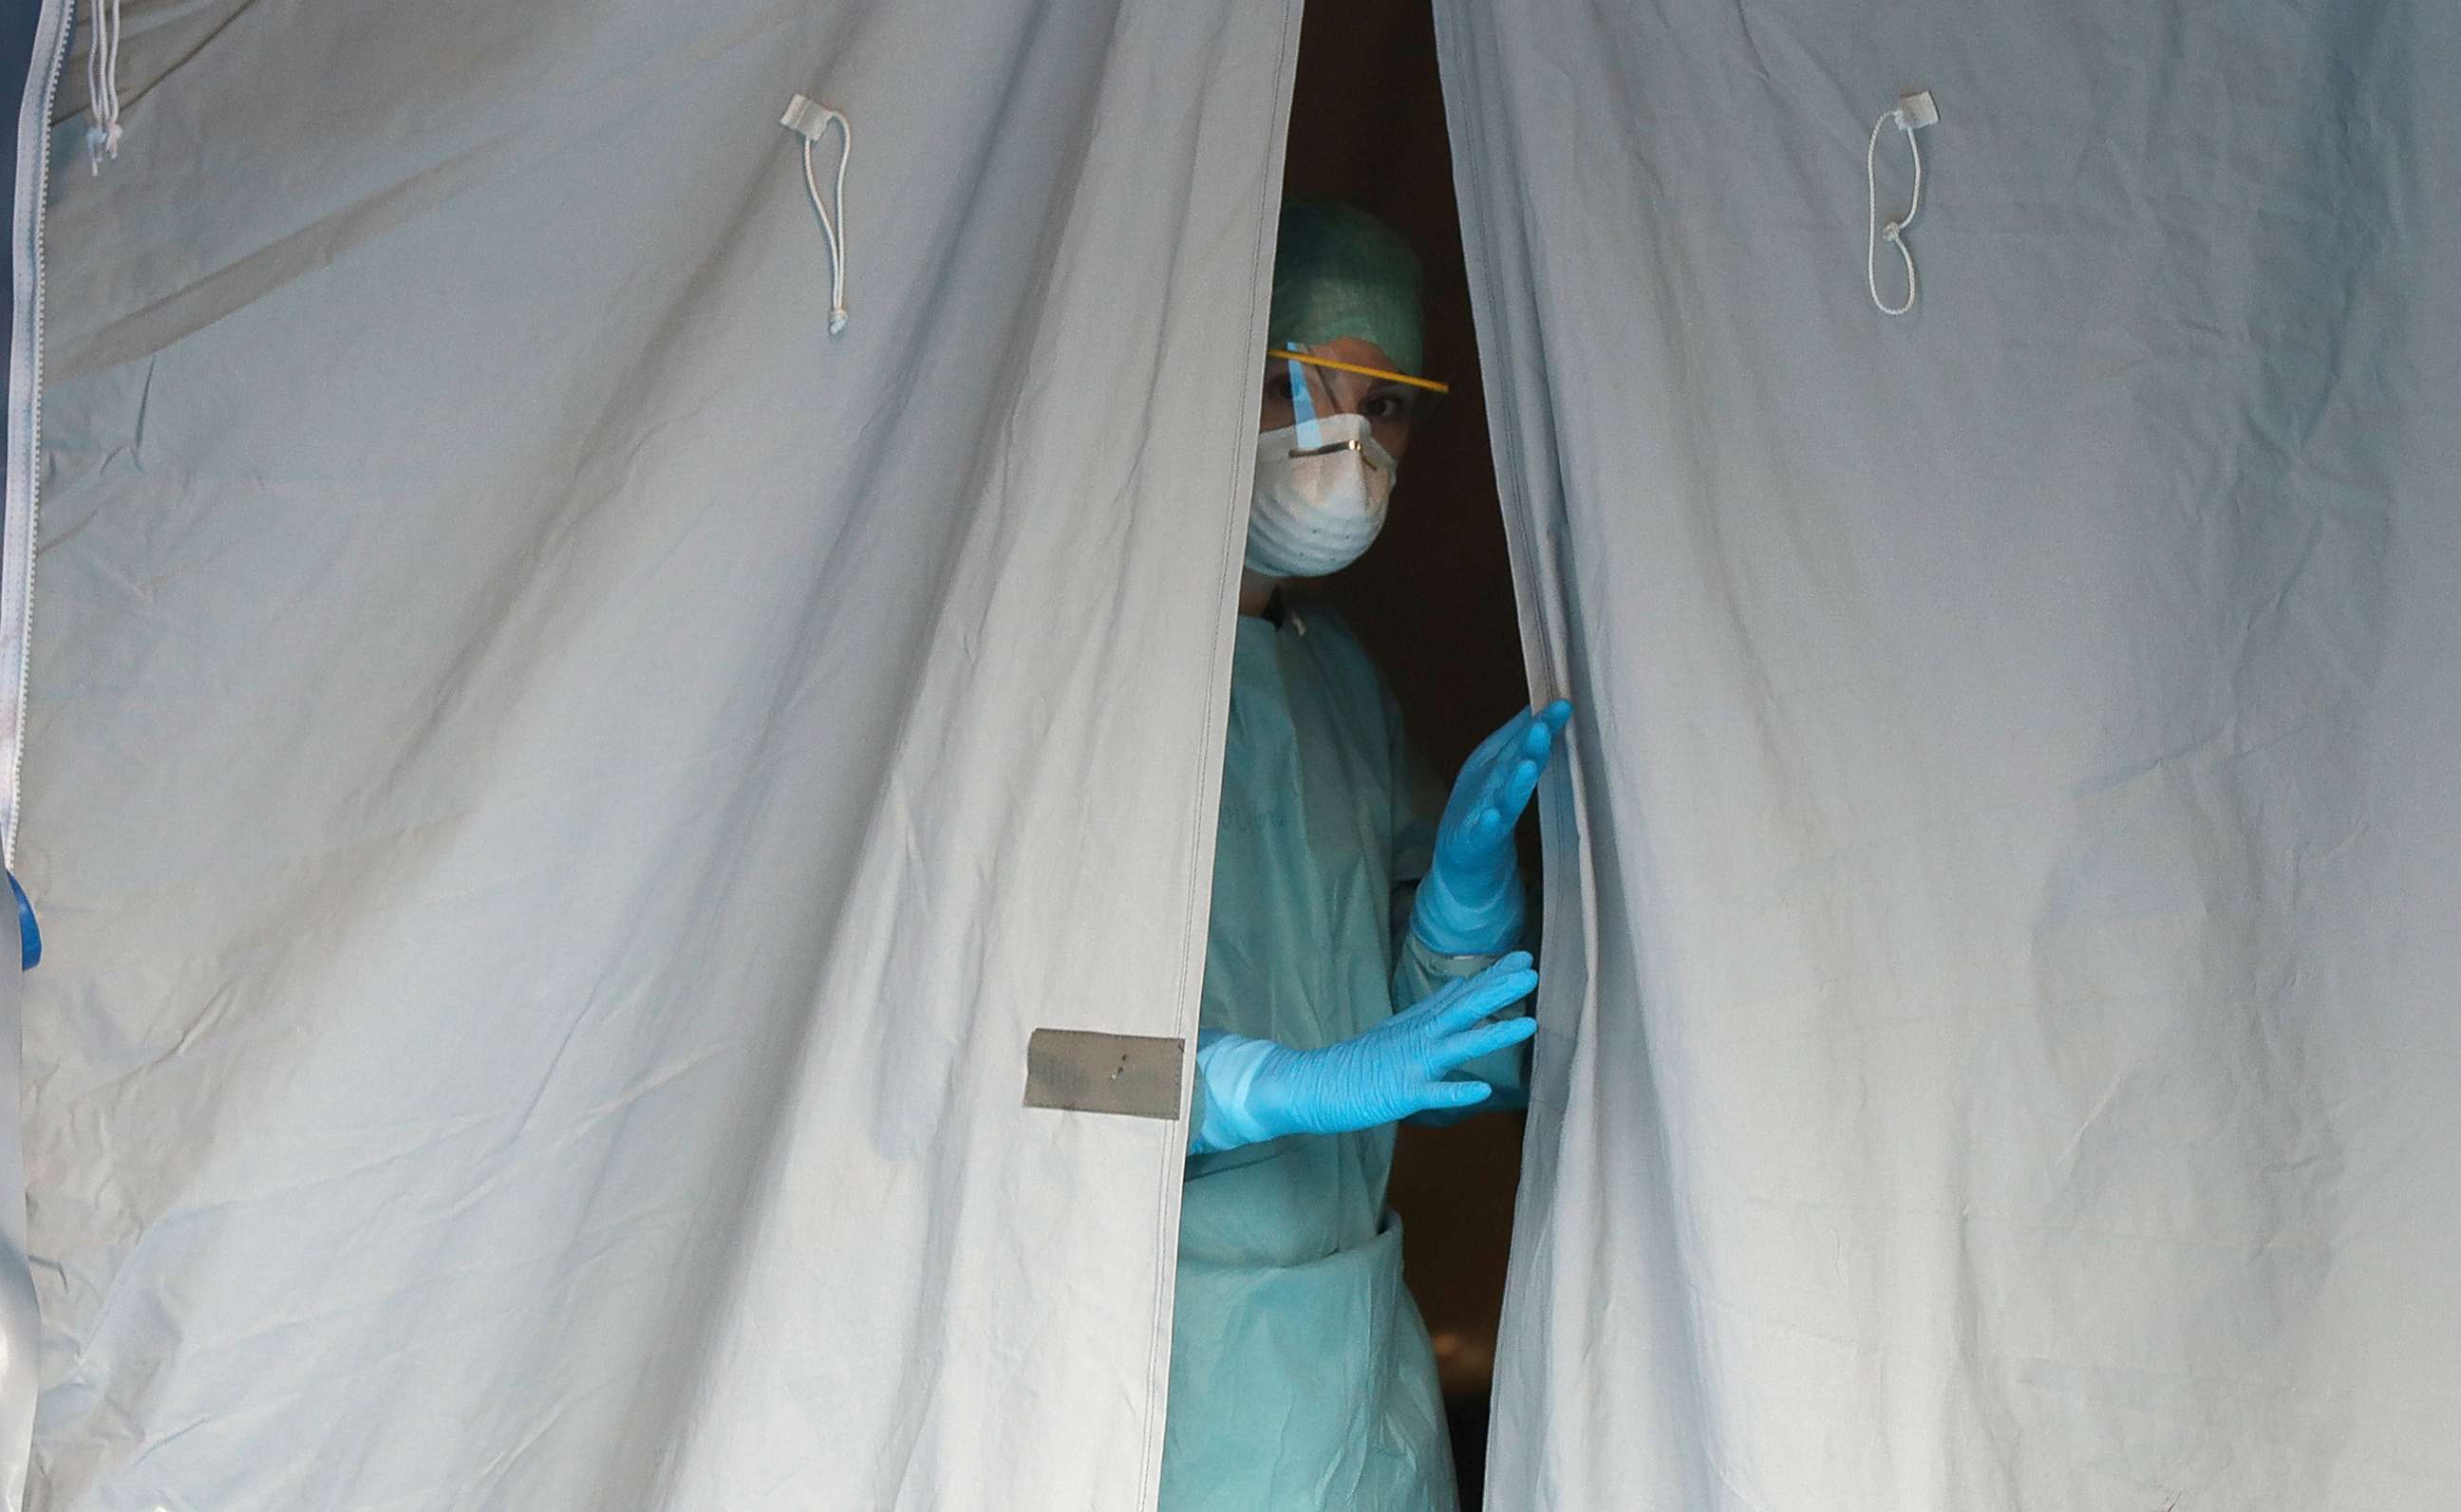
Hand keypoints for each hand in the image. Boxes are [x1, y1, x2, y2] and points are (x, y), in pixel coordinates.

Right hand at [1189, 954, 1540, 1152]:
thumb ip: (1431, 1007)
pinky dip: (1457, 1091)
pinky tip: (1483, 1090)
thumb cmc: (1360, 1060)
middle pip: (1464, 1010)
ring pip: (1458, 1046)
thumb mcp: (1398, 1026)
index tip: (1523, 957)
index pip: (1462, 995)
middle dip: (1499, 992)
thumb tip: (1460, 983)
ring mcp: (1411, 1063)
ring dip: (1493, 1035)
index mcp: (1420, 1023)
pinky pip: (1433, 1094)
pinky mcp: (1400, 1093)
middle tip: (1532, 970)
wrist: (1314, 1083)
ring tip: (1529, 1024)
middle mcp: (1420, 1037)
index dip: (1493, 977)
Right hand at [1414, 700, 1573, 954]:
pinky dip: (1486, 825)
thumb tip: (1548, 706)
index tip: (1565, 705)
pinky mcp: (1474, 843)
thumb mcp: (1502, 768)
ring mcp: (1481, 812)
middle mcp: (1490, 785)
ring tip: (1526, 766)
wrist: (1461, 860)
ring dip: (1513, 781)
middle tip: (1543, 726)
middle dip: (1527, 744)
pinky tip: (1493, 817)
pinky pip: (1482, 834)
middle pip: (1511, 763)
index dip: (1543, 723)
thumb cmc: (1487, 807)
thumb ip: (1521, 740)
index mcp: (1500, 766)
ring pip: (1501, 796)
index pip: (1524, 741)